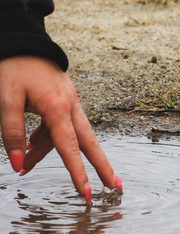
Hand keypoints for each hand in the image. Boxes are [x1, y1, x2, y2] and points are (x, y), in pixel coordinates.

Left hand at [0, 56, 121, 201]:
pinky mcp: (63, 100)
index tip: (86, 193)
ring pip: (69, 136)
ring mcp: (69, 102)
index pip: (70, 148)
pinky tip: (30, 144)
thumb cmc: (13, 67)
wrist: (22, 40)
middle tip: (115, 188)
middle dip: (102, 167)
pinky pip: (59, 126)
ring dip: (51, 153)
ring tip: (25, 165)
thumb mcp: (5, 100)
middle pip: (90, 144)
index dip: (78, 173)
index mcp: (58, 108)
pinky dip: (46, 139)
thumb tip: (18, 164)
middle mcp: (70, 107)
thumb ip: (11, 133)